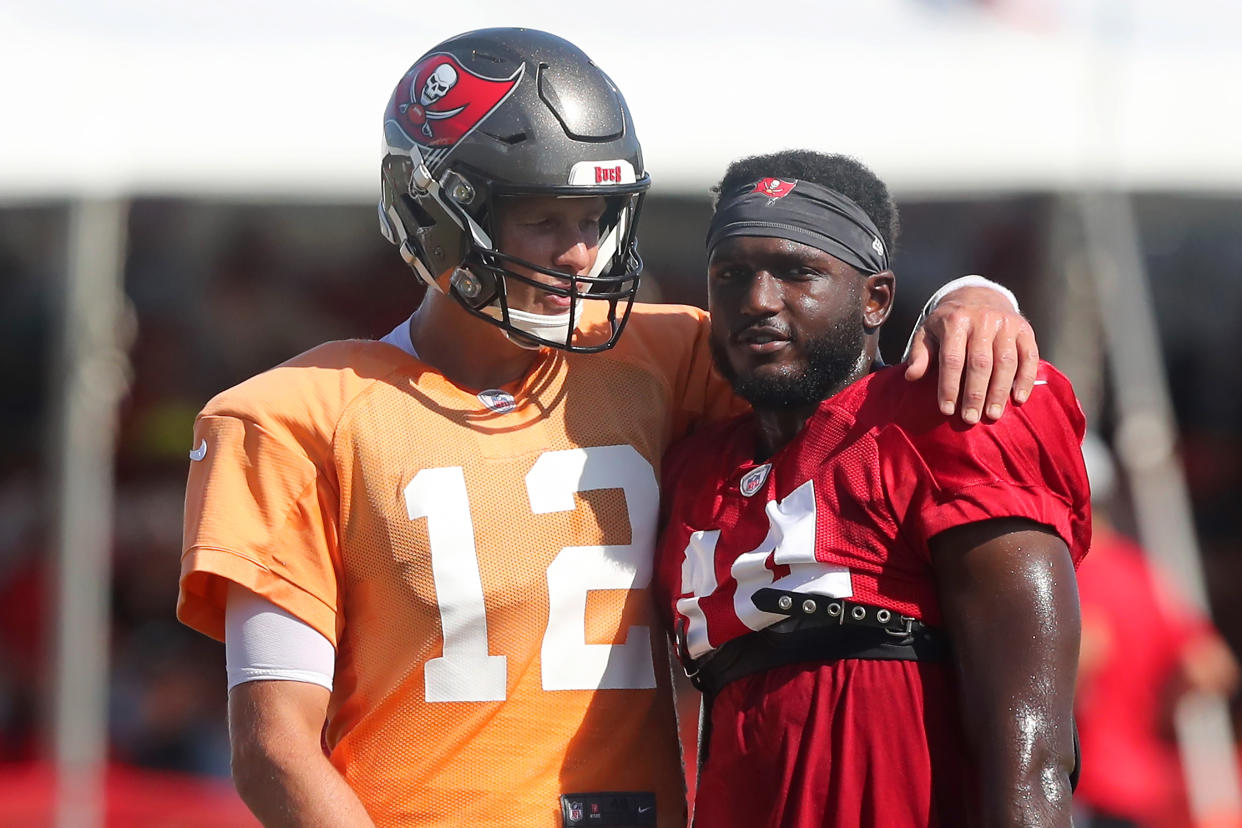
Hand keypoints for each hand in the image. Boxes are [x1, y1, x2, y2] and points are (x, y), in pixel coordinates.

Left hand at [904, 286, 1037, 422]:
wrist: (979, 295)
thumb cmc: (949, 322)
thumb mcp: (928, 332)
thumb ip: (920, 354)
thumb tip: (911, 376)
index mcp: (955, 321)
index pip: (952, 359)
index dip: (949, 386)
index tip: (947, 409)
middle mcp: (983, 320)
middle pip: (980, 363)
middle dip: (975, 394)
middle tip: (970, 419)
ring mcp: (1006, 324)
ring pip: (1006, 362)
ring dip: (999, 391)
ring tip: (992, 415)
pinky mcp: (1025, 329)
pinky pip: (1029, 357)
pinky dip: (1026, 379)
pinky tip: (1018, 399)